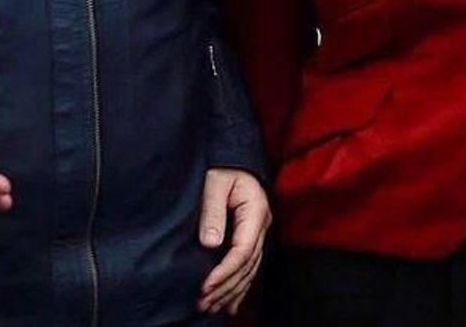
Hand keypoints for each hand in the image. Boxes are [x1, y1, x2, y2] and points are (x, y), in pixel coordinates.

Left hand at [196, 168, 269, 315]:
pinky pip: (249, 267)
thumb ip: (212, 211)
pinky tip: (231, 304)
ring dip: (231, 291)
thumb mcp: (215, 183)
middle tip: (204, 303)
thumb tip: (210, 244)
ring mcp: (259, 233)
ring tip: (212, 307)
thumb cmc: (224, 168)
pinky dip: (240, 286)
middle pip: (247, 265)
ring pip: (249, 270)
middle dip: (226, 287)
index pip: (243, 250)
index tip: (206, 285)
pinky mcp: (252, 237)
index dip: (224, 271)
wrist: (236, 158)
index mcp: (255, 212)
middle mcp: (261, 226)